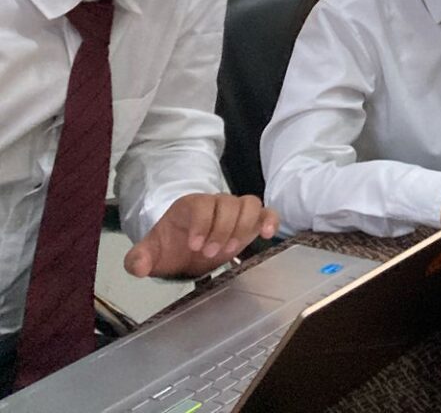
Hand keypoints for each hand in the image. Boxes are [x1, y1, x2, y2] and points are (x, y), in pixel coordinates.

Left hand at [124, 193, 278, 278]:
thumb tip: (138, 267)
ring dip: (244, 227)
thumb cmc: (171, 246)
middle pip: (228, 203)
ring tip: (232, 250)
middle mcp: (215, 203)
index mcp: (190, 205)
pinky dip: (270, 220)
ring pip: (249, 204)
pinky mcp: (252, 221)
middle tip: (210, 254)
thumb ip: (139, 258)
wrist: (186, 250)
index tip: (194, 246)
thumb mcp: (151, 252)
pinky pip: (267, 212)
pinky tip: (267, 235)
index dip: (201, 224)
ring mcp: (236, 211)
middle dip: (221, 229)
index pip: (201, 205)